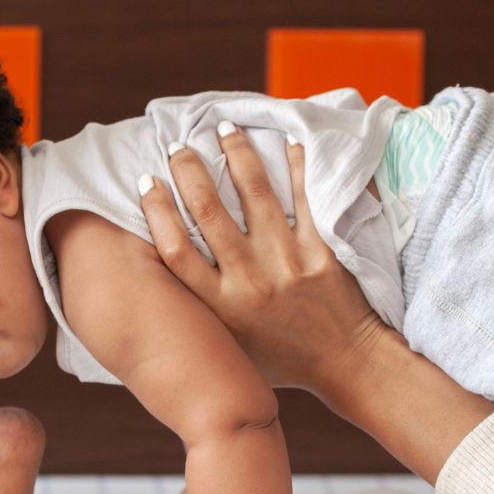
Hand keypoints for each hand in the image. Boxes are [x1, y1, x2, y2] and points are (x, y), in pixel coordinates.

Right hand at [138, 129, 392, 395]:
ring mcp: (286, 263)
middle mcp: (250, 282)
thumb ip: (203, 313)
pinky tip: (287, 141)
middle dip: (189, 170)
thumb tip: (165, 282)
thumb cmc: (284, 358)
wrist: (346, 364)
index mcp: (221, 306)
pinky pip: (305, 200)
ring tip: (224, 129)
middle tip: (178, 146)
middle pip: (208, 213)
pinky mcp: (320, 252)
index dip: (156, 211)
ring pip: (255, 195)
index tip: (146, 181)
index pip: (176, 250)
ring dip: (236, 155)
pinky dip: (296, 167)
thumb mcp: (232, 345)